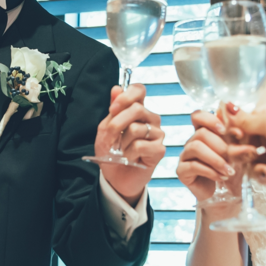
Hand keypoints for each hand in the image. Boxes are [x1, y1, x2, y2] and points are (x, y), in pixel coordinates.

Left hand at [96, 84, 165, 203]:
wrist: (114, 177)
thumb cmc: (111, 152)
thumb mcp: (105, 129)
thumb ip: (113, 109)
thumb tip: (116, 88)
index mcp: (138, 110)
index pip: (139, 90)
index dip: (126, 96)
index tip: (113, 108)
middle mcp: (150, 119)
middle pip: (137, 108)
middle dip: (117, 124)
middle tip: (110, 137)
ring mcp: (157, 134)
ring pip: (136, 128)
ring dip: (121, 142)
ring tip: (121, 150)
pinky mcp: (159, 150)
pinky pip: (140, 145)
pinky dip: (128, 153)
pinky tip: (129, 158)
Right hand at [176, 109, 242, 202]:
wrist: (226, 196)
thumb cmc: (231, 171)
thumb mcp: (238, 154)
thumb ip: (238, 141)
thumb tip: (239, 131)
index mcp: (203, 133)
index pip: (198, 116)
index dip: (210, 119)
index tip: (224, 130)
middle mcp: (192, 142)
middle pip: (200, 133)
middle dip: (220, 145)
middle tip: (233, 158)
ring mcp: (185, 156)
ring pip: (195, 147)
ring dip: (216, 159)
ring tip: (229, 171)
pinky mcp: (182, 171)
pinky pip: (193, 165)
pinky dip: (210, 171)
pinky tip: (221, 178)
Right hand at [226, 105, 265, 188]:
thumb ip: (244, 119)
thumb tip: (226, 107)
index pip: (241, 123)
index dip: (234, 130)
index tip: (235, 135)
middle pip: (242, 143)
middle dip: (241, 150)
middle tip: (249, 153)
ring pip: (248, 160)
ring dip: (252, 164)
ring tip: (263, 166)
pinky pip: (260, 174)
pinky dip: (263, 175)